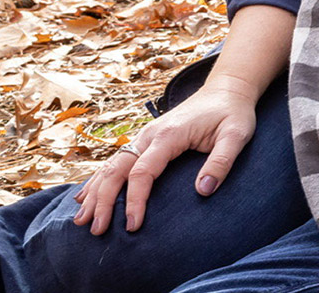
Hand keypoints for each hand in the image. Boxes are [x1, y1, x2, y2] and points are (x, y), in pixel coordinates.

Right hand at [72, 82, 258, 234]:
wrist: (226, 89)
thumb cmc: (232, 113)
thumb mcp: (237, 135)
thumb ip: (222, 161)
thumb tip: (203, 190)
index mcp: (169, 135)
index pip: (142, 172)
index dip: (135, 200)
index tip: (133, 225)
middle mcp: (150, 135)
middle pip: (116, 169)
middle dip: (103, 200)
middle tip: (96, 229)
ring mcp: (144, 136)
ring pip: (111, 165)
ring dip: (95, 192)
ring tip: (81, 220)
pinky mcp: (145, 139)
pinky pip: (116, 160)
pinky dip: (99, 179)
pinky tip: (86, 196)